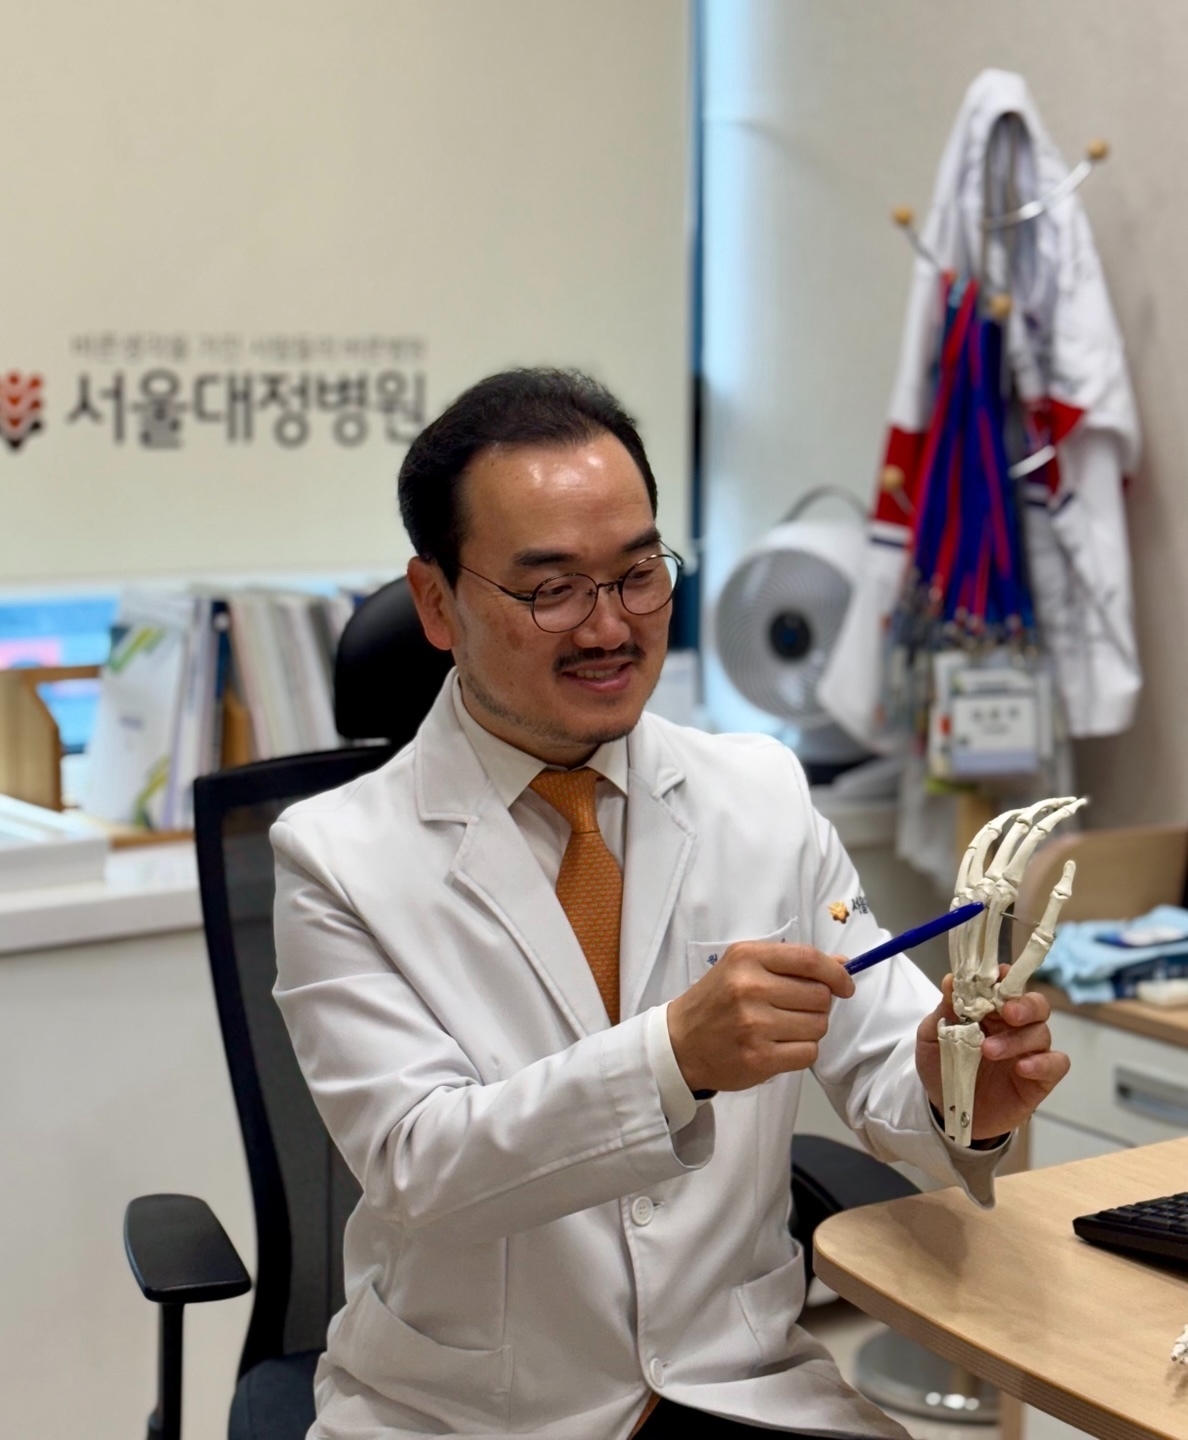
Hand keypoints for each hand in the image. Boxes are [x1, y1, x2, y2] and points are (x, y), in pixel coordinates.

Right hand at [667, 942, 853, 1093]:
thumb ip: (789, 963)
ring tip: (783, 1028)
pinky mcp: (759, 1058)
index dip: (836, 973)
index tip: (844, 985)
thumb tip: (842, 963)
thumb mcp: (742, 967)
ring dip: (810, 1029)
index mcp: (747, 958)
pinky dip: (802, 1051)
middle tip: (795, 1009)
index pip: (809, 960)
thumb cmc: (716, 1001)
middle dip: (818, 1005)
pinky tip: (780, 1046)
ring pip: (818, 1026)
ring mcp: (754, 1025)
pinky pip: (808, 1053)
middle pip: (820, 996)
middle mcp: (750, 988)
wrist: (679, 1043)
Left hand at [916, 968, 1069, 1140]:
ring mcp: (1030, 1052)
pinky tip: (1022, 1068)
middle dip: (1024, 1004)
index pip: (1007, 987)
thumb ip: (943, 1010)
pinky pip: (1056, 1064)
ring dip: (1017, 1039)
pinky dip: (1043, 1063)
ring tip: (988, 1051)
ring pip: (1042, 1033)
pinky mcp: (1040, 1079)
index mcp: (990, 1012)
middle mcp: (1015, 1028)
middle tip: (1007, 1013)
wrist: (948, 1112)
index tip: (997, 975)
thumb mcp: (932, 1038)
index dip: (1006, 978)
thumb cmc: (942, 1069)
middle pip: (1036, 1004)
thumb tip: (951, 980)